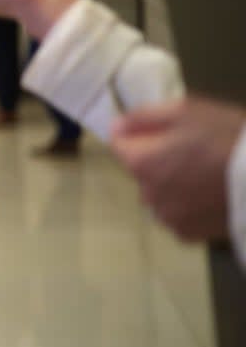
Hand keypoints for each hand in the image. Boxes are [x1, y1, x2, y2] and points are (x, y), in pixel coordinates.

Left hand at [110, 97, 245, 241]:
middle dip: (157, 161)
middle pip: (140, 172)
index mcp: (141, 163)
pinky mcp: (189, 235)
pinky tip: (211, 196)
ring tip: (206, 176)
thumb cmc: (229, 138)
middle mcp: (147, 195)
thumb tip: (116, 127)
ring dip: (171, 186)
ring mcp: (168, 218)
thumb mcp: (186, 111)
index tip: (165, 132)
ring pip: (158, 195)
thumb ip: (143, 118)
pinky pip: (177, 216)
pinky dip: (188, 206)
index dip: (140, 134)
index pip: (119, 144)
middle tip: (195, 152)